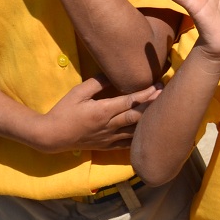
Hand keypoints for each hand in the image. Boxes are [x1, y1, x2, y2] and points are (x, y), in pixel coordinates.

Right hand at [36, 80, 158, 152]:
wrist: (52, 136)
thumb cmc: (63, 111)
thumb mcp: (77, 93)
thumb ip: (96, 83)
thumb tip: (113, 72)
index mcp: (102, 111)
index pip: (129, 102)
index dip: (146, 94)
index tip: (158, 85)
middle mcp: (108, 126)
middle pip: (136, 116)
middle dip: (153, 105)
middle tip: (167, 95)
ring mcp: (109, 138)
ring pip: (135, 131)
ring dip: (149, 122)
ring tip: (163, 113)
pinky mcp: (107, 146)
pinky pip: (128, 144)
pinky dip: (140, 139)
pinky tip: (150, 134)